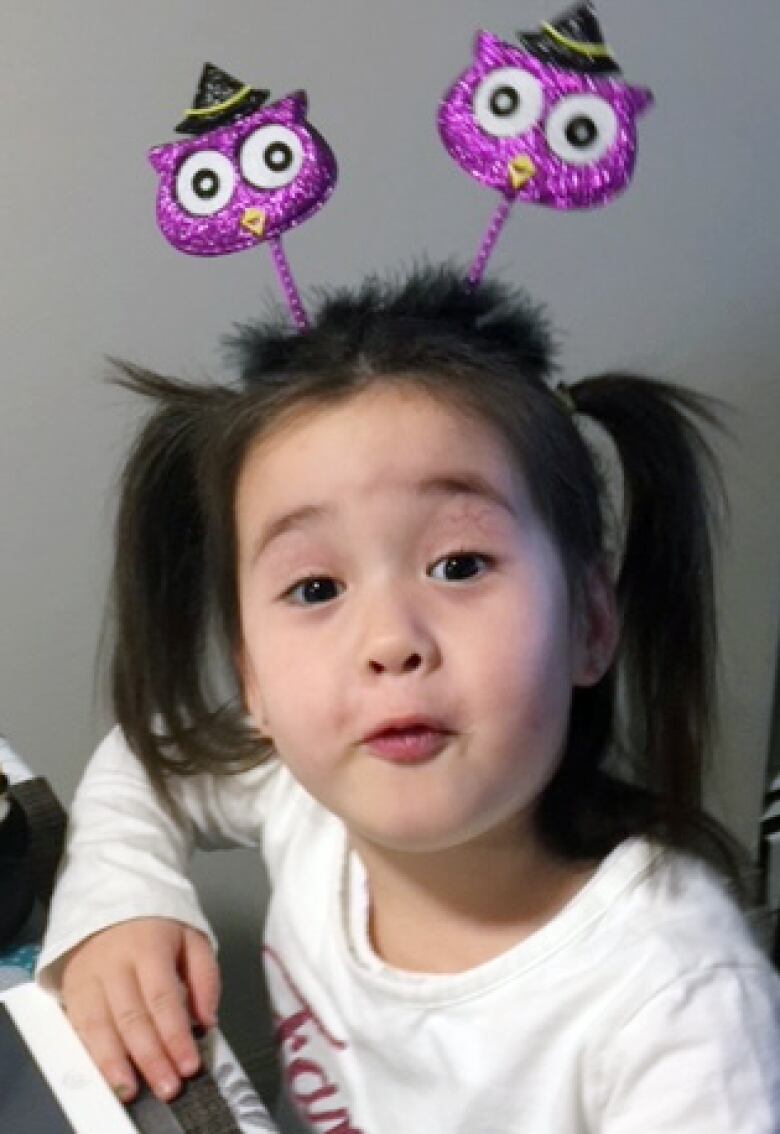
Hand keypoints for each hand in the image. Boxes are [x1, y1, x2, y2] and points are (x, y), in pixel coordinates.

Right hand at [60, 918, 219, 1102]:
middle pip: (132, 1017)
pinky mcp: (71, 989)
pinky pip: (80, 1027)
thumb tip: (207, 1021)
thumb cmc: (158, 924)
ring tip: (134, 1090)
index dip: (176, 1035)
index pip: (163, 998)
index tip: (189, 1064)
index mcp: (149, 945)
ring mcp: (88, 976)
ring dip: (118, 1063)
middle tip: (168, 1086)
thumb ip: (205, 977)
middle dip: (151, 1057)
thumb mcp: (192, 936)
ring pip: (101, 1026)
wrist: (111, 895)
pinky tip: (109, 1075)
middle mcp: (114, 963)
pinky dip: (94, 1055)